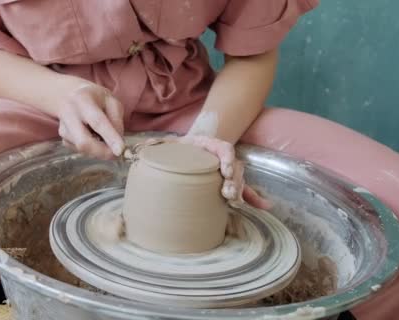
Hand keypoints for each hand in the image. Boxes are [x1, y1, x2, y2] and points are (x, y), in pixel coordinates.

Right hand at [57, 83, 124, 159]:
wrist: (67, 96)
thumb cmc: (94, 98)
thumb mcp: (110, 100)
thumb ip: (116, 119)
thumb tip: (118, 142)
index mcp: (83, 100)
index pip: (97, 121)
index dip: (110, 137)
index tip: (121, 150)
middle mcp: (69, 115)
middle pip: (84, 142)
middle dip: (102, 152)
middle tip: (117, 154)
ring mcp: (63, 129)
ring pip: (83, 149)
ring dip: (99, 149)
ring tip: (103, 136)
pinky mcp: (64, 140)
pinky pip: (82, 151)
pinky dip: (93, 149)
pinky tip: (93, 137)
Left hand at [146, 135, 270, 209]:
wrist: (192, 147)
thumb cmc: (179, 149)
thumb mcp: (168, 145)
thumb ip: (153, 147)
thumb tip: (133, 152)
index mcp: (211, 146)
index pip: (223, 149)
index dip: (227, 159)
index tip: (226, 170)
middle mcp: (222, 159)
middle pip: (234, 168)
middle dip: (233, 181)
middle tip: (227, 193)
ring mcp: (227, 171)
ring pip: (239, 180)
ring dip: (240, 191)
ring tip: (234, 202)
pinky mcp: (229, 183)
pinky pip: (246, 191)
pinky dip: (255, 199)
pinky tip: (265, 207)